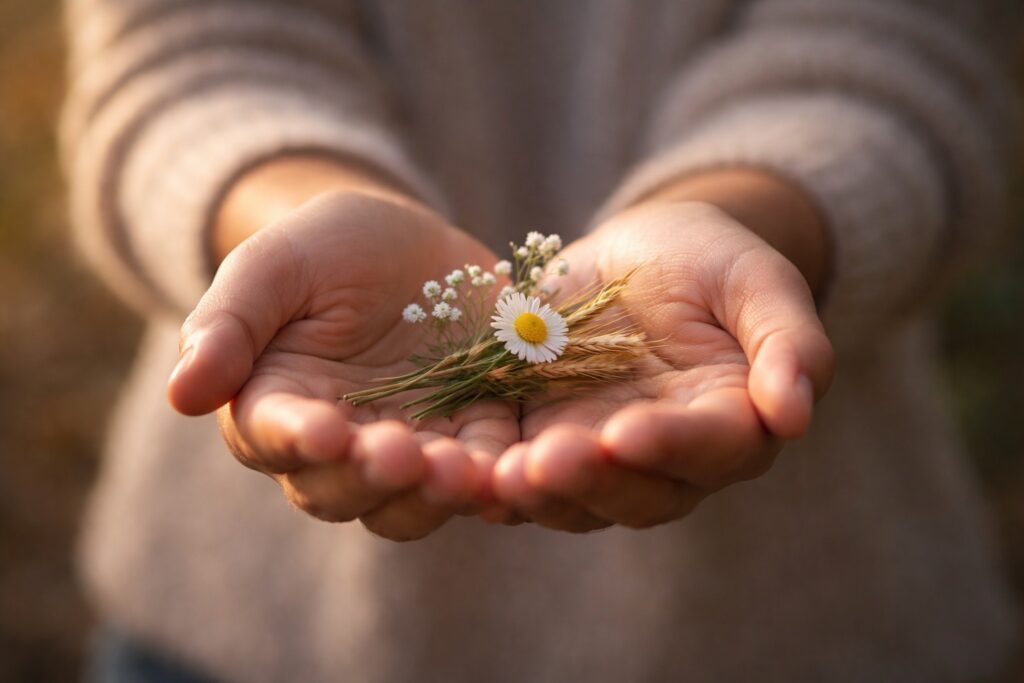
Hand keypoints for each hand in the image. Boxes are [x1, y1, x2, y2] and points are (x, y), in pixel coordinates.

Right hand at [167, 191, 518, 539]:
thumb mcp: (276, 265)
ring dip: (434, 493)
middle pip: (342, 489)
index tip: (322, 432)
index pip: (274, 437)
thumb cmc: (325, 248)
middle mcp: (337, 447)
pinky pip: (484, 471)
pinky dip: (497, 477)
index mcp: (276, 406)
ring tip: (462, 472)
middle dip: (372, 476)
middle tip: (401, 455)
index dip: (296, 439)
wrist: (408, 242)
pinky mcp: (473, 435)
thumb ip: (230, 322)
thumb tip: (180, 395)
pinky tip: (513, 470)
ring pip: (411, 500)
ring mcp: (409, 447)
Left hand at [492, 200, 833, 531]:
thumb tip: (795, 414)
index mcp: (731, 423)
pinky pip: (520, 474)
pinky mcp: (543, 441)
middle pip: (639, 492)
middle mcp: (667, 460)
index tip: (629, 431)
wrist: (638, 252)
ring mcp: (601, 458)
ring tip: (501, 474)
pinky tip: (462, 469)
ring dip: (539, 491)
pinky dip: (491, 480)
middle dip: (594, 480)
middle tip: (550, 460)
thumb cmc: (709, 260)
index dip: (672, 444)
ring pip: (576, 497)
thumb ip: (788, 340)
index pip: (711, 448)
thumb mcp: (756, 279)